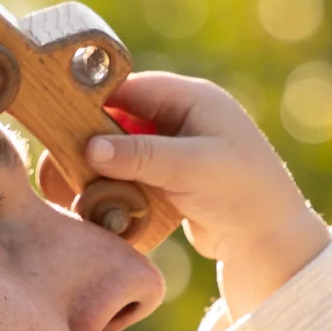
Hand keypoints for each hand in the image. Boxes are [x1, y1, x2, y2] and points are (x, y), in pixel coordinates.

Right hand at [57, 71, 330, 317]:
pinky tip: (101, 198)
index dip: (96, 103)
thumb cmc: (241, 193)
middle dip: (97, 138)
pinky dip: (120, 183)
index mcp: (194, 98)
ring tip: (78, 182)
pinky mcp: (175, 178)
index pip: (132, 88)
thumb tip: (90, 146)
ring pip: (127, 148)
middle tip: (64, 159)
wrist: (271, 242)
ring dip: (106, 165)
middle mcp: (185, 118)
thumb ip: (140, 155)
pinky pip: (137, 173)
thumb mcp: (190, 167)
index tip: (61, 122)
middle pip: (125, 117)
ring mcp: (179, 149)